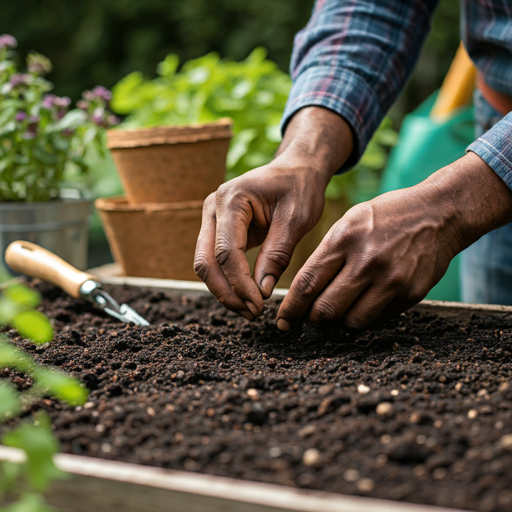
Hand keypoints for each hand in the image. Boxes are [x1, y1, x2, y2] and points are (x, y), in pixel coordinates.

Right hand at [194, 107, 353, 318]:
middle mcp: (213, 207)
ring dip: (224, 290)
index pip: (226, 252)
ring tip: (250, 310)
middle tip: (252, 314)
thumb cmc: (299, 188)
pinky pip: (214, 260)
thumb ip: (277, 254)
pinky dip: (227, 280)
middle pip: (205, 261)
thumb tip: (261, 291)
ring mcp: (211, 218)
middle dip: (226, 292)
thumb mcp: (296, 219)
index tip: (259, 305)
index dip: (240, 284)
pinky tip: (246, 296)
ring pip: (205, 263)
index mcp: (231, 200)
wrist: (295, 169)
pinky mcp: (218, 228)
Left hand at [277, 152, 511, 330]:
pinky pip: (376, 320)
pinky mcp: (410, 295)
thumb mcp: (349, 222)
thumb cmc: (386, 217)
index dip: (290, 309)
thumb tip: (304, 291)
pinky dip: (362, 319)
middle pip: (325, 310)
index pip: (307, 284)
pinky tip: (361, 306)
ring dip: (337, 323)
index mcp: (344, 239)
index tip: (282, 321)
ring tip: (335, 312)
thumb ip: (326, 255)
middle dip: (310, 321)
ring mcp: (391, 281)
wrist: (439, 214)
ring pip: (350, 322)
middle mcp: (366, 262)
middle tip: (306, 321)